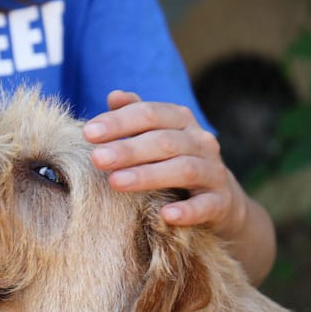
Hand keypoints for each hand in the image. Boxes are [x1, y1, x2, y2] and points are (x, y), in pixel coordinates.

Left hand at [83, 90, 248, 238]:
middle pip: (164, 141)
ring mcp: (214, 171)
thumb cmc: (176, 162)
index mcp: (181, 120)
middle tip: (97, 158)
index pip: (150, 114)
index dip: (119, 122)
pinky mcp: (221, 202)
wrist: (222, 199)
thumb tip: (114, 96)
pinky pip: (206, 205)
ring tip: (116, 183)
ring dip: (148, 175)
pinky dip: (187, 210)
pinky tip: (166, 215)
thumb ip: (136, 116)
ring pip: (183, 169)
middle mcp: (200, 141)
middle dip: (128, 149)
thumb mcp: (158, 136)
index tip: (88, 133)